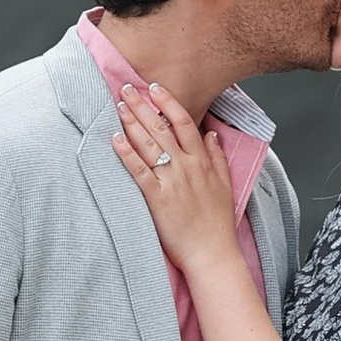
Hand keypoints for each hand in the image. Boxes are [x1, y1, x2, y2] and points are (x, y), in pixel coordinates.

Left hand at [110, 84, 233, 275]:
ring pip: (149, 145)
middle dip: (143, 106)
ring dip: (132, 123)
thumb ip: (217, 157)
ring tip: (119, 105)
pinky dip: (127, 154)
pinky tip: (115, 139)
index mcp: (202, 162)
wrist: (212, 252)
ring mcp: (171, 182)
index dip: (168, 102)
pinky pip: (139, 172)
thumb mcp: (225, 184)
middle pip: (162, 128)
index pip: (185, 122)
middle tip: (127, 88)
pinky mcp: (156, 199)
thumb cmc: (217, 222)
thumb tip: (211, 133)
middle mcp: (187, 167)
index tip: (155, 88)